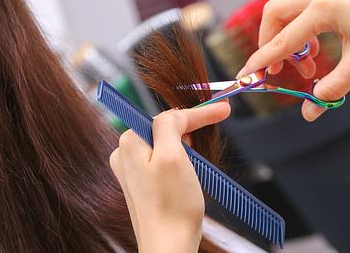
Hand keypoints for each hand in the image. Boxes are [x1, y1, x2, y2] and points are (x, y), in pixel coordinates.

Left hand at [109, 102, 230, 252]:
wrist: (170, 246)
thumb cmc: (172, 206)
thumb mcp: (173, 156)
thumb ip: (169, 125)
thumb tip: (173, 114)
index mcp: (130, 142)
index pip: (168, 117)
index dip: (198, 114)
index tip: (222, 110)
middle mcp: (126, 154)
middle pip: (166, 129)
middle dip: (191, 130)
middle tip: (213, 130)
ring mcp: (133, 171)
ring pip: (166, 145)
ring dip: (186, 148)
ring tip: (198, 162)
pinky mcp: (143, 185)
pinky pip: (164, 162)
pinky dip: (180, 161)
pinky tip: (188, 172)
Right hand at [240, 0, 349, 120]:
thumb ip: (329, 89)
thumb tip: (309, 112)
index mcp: (324, 8)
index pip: (282, 39)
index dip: (262, 61)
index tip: (248, 75)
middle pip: (276, 14)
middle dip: (271, 43)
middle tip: (280, 69)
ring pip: (291, 9)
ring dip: (290, 37)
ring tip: (309, 64)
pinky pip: (308, 8)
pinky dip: (305, 29)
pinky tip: (321, 48)